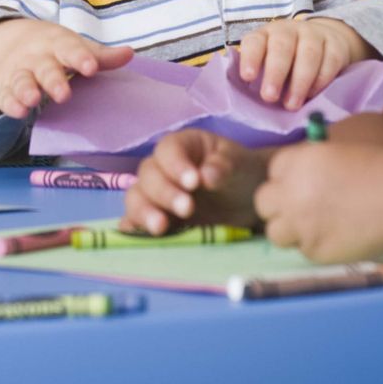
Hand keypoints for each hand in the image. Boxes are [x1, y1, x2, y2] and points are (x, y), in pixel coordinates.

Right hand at [0, 19, 132, 120]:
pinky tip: (18, 111)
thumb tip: (129, 54)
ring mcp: (19, 72)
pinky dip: (10, 104)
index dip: (80, 57)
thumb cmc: (53, 50)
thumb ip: (101, 56)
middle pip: (45, 68)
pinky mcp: (4, 88)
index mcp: (58, 44)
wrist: (7, 43)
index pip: (70, 48)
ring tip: (33, 100)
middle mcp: (37, 57)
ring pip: (22, 80)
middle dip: (53, 80)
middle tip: (64, 94)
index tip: (91, 67)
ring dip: (27, 90)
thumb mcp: (74, 47)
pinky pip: (6, 96)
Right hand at [124, 128, 268, 234]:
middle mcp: (162, 168)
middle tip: (187, 209)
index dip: (176, 165)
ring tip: (160, 228)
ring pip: (136, 197)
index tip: (194, 183)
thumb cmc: (242, 173)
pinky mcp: (155, 218)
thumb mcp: (239, 164)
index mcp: (183, 146)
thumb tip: (206, 176)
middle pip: (148, 175)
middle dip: (164, 193)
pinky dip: (135, 229)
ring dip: (144, 211)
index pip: (167, 150)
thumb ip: (223, 166)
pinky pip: (136, 222)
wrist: (247, 202)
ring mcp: (155, 194)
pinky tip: (140, 237)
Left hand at [236, 16, 376, 110]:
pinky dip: (321, 80)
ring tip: (292, 104)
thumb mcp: (269, 62)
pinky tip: (312, 95)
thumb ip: (257, 76)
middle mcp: (289, 31)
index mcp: (266, 35)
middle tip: (269, 97)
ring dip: (299, 81)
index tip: (247, 77)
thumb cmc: (288, 59)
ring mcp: (314, 35)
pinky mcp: (335, 45)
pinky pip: (330, 61)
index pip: (255, 41)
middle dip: (275, 72)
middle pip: (282, 47)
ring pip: (308, 54)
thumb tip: (240, 99)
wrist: (326, 40)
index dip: (250, 58)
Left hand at [254, 140, 382, 262]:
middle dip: (279, 205)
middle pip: (264, 203)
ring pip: (275, 232)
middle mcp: (290, 193)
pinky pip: (303, 251)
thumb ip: (310, 165)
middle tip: (301, 209)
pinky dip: (316, 246)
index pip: (273, 172)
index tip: (302, 185)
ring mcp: (300, 224)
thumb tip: (298, 177)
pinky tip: (337, 237)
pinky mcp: (315, 250)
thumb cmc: (379, 164)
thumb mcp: (335, 151)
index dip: (287, 179)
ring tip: (315, 227)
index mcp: (295, 162)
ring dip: (290, 230)